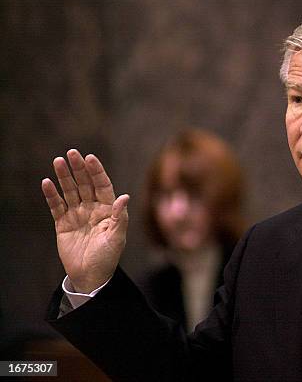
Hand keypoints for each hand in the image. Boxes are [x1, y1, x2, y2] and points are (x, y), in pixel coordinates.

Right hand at [41, 149, 128, 292]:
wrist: (90, 276)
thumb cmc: (108, 257)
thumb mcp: (117, 238)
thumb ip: (120, 217)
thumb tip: (125, 197)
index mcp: (108, 210)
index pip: (102, 185)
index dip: (96, 172)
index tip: (90, 158)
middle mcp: (93, 208)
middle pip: (85, 184)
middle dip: (79, 169)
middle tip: (72, 153)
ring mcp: (77, 215)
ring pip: (70, 191)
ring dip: (64, 177)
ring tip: (58, 161)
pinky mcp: (63, 223)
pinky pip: (56, 206)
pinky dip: (51, 195)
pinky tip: (47, 182)